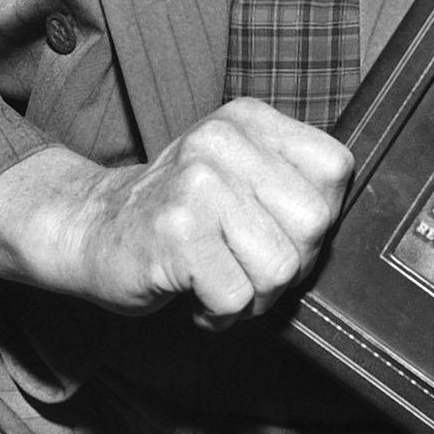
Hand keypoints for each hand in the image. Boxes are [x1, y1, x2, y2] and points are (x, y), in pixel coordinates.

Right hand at [0, 100, 353, 328]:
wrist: (93, 230)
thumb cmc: (181, 215)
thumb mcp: (239, 174)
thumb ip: (291, 183)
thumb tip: (340, 222)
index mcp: (248, 119)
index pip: (334, 168)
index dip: (318, 217)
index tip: (277, 228)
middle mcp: (223, 140)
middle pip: (314, 223)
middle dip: (288, 264)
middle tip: (245, 263)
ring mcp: (197, 183)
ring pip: (279, 268)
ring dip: (253, 295)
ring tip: (218, 276)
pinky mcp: (175, 232)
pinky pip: (236, 298)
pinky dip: (218, 314)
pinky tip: (192, 290)